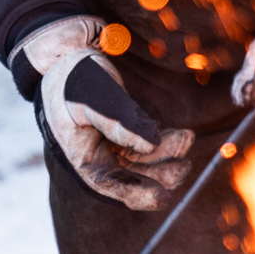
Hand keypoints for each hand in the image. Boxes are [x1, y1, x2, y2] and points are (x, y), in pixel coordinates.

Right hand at [32, 44, 193, 210]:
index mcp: (81, 156)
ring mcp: (113, 145)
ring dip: (167, 155)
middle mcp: (99, 156)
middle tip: (184, 166)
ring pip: (146, 160)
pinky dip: (166, 141)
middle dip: (160, 174)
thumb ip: (119, 121)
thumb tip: (149, 146)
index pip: (110, 184)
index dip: (137, 193)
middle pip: (134, 177)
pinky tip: (182, 134)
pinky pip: (149, 144)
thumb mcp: (91, 96)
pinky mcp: (126, 132)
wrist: (68, 57)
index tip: (163, 196)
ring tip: (187, 139)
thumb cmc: (73, 77)